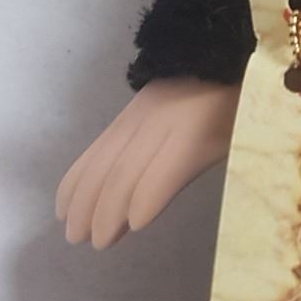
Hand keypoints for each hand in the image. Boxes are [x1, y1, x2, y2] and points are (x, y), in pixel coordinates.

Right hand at [56, 78, 240, 248]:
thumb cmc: (233, 111)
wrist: (210, 58)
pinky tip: (65, 202)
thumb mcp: (235, 140)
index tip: (132, 225)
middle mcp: (157, 126)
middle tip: (93, 242)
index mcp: (193, 134)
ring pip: (102, 161)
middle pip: (125, 168)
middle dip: (106, 207)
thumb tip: (173, 203)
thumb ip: (209, 170)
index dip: (148, 196)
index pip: (165, 169)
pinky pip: (93, 150)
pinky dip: (76, 178)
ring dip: (84, 198)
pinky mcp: (121, 119)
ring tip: (73, 231)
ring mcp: (134, 120)